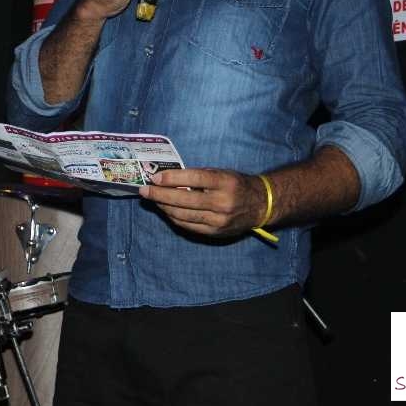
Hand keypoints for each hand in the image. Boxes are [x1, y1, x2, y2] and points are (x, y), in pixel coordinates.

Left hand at [138, 168, 266, 236]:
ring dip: (164, 207)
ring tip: (152, 199)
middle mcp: (222, 203)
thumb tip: (169, 178)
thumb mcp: (221, 173)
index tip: (155, 177)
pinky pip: (189, 226)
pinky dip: (174, 217)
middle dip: (160, 195)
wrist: (261, 205)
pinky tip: (166, 210)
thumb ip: (198, 176)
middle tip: (144, 190)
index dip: (172, 178)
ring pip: (184, 215)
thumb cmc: (236, 184)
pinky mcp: (215, 232)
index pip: (194, 178)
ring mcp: (219, 220)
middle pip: (185, 199)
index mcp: (225, 183)